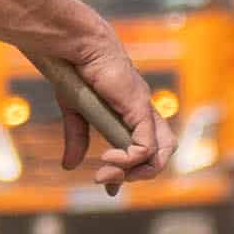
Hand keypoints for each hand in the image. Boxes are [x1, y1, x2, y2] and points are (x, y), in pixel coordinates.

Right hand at [44, 38, 165, 187]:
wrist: (75, 46)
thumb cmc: (76, 70)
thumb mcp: (75, 112)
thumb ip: (77, 139)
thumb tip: (70, 166)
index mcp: (133, 112)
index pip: (148, 147)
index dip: (135, 171)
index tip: (111, 188)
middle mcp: (144, 112)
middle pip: (163, 151)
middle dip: (140, 174)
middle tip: (108, 181)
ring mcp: (144, 109)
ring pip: (162, 151)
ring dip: (137, 171)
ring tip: (107, 173)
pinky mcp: (138, 106)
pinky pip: (145, 145)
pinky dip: (130, 159)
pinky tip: (107, 159)